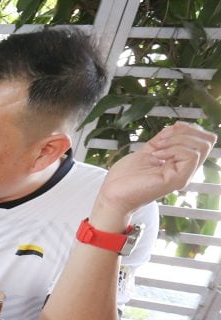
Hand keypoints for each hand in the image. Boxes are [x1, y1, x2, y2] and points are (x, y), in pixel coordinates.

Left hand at [96, 122, 216, 223]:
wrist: (112, 193)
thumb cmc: (125, 177)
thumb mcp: (149, 149)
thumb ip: (165, 139)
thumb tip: (178, 126)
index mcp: (180, 162)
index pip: (203, 140)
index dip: (188, 128)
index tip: (166, 133)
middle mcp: (186, 170)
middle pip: (207, 141)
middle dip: (184, 132)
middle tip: (161, 141)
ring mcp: (183, 176)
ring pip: (201, 147)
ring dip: (177, 140)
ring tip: (156, 149)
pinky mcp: (178, 180)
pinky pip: (191, 156)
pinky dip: (173, 149)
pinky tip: (156, 155)